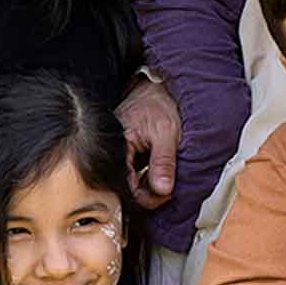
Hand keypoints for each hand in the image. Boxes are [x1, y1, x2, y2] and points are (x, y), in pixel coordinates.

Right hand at [116, 77, 180, 209]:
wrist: (158, 89)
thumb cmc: (159, 104)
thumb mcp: (167, 132)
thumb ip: (163, 162)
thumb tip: (163, 189)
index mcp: (118, 146)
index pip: (125, 185)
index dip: (146, 195)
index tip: (165, 194)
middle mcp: (115, 152)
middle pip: (128, 187)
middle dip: (150, 192)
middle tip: (170, 188)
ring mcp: (122, 155)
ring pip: (133, 183)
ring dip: (151, 186)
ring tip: (167, 177)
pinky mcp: (129, 155)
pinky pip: (136, 175)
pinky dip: (149, 178)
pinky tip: (160, 172)